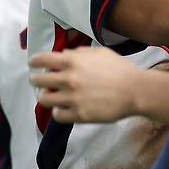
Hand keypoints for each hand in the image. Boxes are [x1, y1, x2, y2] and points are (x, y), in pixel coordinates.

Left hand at [29, 46, 148, 122]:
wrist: (136, 90)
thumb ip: (79, 52)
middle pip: (37, 80)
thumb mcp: (100, 53)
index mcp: (72, 61)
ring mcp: (73, 98)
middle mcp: (69, 78)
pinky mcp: (79, 114)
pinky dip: (58, 111)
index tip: (33, 64)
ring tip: (52, 96)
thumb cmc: (120, 70)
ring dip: (46, 96)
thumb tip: (64, 54)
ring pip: (44, 99)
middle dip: (37, 80)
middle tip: (41, 82)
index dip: (34, 61)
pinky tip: (64, 108)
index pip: (41, 59)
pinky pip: (57, 115)